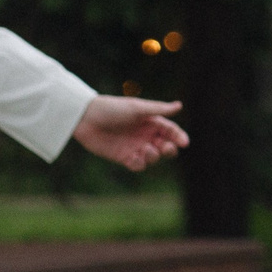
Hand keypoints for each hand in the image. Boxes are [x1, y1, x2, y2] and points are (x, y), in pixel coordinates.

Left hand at [73, 95, 188, 171]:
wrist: (87, 119)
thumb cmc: (112, 109)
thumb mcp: (137, 108)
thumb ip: (158, 110)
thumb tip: (179, 106)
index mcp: (150, 121)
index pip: (170, 131)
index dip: (179, 137)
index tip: (184, 143)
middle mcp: (144, 135)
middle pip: (165, 146)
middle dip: (169, 149)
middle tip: (166, 148)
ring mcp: (134, 147)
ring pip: (153, 158)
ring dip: (154, 156)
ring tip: (146, 149)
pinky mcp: (123, 157)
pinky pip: (138, 165)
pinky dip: (140, 164)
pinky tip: (135, 158)